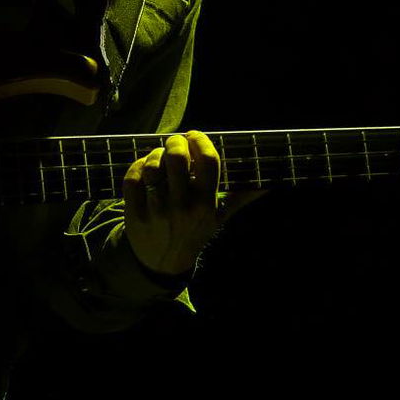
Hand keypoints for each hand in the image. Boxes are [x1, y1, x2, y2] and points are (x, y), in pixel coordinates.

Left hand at [121, 131, 266, 276]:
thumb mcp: (219, 217)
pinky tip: (145, 169)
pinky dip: (137, 167)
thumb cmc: (194, 231)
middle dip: (175, 142)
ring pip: (152, 166)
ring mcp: (157, 211)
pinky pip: (132, 178)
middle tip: (175, 143)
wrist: (162, 263)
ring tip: (160, 157)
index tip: (195, 136)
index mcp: (206, 205)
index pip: (208, 160)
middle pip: (176, 157)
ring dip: (155, 154)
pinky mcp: (134, 213)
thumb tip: (268, 183)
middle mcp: (182, 208)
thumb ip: (241, 196)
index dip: (201, 140)